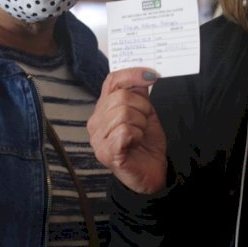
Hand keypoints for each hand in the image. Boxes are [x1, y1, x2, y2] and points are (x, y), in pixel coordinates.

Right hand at [88, 67, 166, 194]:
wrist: (152, 174)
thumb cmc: (146, 144)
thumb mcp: (145, 113)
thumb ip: (139, 94)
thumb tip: (143, 73)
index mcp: (103, 109)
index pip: (111, 81)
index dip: (131, 74)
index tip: (151, 75)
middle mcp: (95, 122)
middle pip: (120, 97)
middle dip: (142, 107)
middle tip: (145, 121)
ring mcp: (98, 138)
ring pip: (123, 114)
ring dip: (140, 123)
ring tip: (140, 134)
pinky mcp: (106, 153)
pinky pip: (124, 131)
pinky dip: (136, 135)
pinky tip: (135, 143)